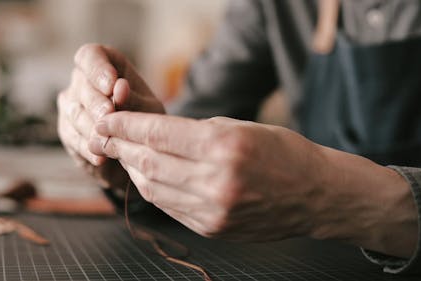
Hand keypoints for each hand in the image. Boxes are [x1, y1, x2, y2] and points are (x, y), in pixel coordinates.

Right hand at [57, 44, 163, 187]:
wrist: (137, 152)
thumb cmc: (146, 121)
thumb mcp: (148, 110)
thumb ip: (133, 99)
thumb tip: (119, 87)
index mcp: (105, 64)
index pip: (90, 55)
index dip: (97, 68)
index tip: (112, 84)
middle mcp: (82, 80)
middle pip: (81, 85)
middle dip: (96, 101)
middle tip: (108, 114)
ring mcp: (71, 104)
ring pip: (74, 112)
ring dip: (91, 126)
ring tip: (107, 138)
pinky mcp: (67, 130)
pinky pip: (72, 137)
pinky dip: (87, 148)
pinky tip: (101, 157)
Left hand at [92, 112, 416, 258]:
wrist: (315, 195)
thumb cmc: (283, 153)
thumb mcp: (240, 128)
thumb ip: (195, 133)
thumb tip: (153, 134)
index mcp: (223, 147)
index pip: (158, 134)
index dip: (125, 125)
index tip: (106, 119)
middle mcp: (215, 181)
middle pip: (149, 162)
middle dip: (121, 146)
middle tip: (104, 136)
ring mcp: (212, 210)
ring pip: (153, 188)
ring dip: (133, 169)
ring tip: (123, 155)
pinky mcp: (212, 228)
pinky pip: (169, 206)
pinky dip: (153, 189)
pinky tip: (147, 177)